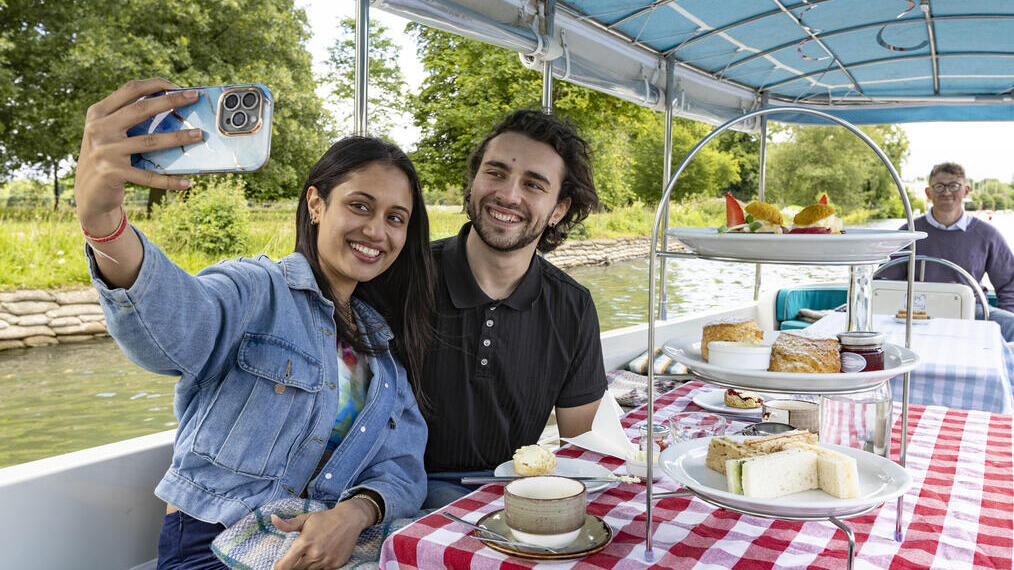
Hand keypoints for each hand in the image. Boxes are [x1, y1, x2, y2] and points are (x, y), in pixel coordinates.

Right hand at [74, 78, 199, 233]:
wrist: (88, 193)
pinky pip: (148, 176)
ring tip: (199, 135)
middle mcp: (98, 128)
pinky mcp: (112, 172)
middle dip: (171, 101)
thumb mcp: (109, 133)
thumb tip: (172, 106)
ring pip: (150, 141)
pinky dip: (169, 180)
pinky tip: (187, 182)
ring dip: (178, 138)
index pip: (130, 90)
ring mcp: (104, 150)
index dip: (156, 84)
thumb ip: (128, 119)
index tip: (180, 87)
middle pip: (141, 109)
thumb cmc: (107, 158)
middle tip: (195, 97)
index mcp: (98, 113)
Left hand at [271, 499, 374, 569]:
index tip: (278, 565)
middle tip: (298, 556)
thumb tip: (272, 518)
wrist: (350, 520)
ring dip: (307, 565)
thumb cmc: (325, 519)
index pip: (284, 566)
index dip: (278, 567)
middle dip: (294, 565)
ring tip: (311, 553)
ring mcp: (326, 561)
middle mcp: (314, 554)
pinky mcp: (335, 565)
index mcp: (303, 543)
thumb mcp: (305, 519)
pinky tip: (322, 555)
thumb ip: (287, 524)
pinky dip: (319, 565)